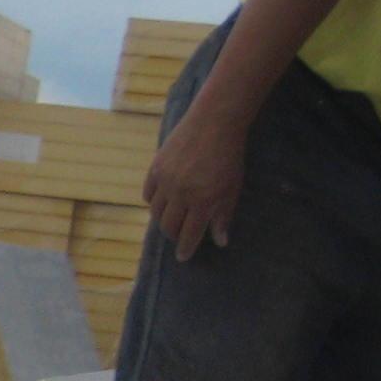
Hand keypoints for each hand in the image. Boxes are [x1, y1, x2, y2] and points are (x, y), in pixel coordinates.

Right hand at [143, 107, 245, 260]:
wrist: (214, 123)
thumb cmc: (229, 156)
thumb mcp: (232, 187)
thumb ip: (224, 215)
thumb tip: (220, 241)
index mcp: (203, 200)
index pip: (190, 233)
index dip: (186, 248)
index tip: (183, 257)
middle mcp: (181, 194)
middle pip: (168, 225)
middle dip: (173, 235)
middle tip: (178, 236)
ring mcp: (165, 180)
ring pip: (155, 212)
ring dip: (162, 220)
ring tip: (170, 219)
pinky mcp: (155, 168)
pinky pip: (148, 193)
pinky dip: (152, 201)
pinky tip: (161, 201)